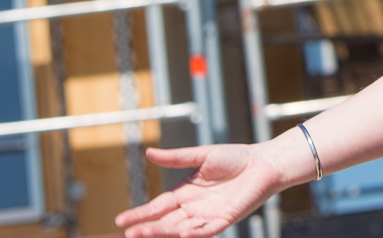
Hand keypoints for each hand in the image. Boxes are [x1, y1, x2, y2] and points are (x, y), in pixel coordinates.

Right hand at [114, 142, 287, 237]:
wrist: (263, 162)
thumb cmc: (234, 157)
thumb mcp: (201, 156)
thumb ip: (175, 158)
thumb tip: (148, 153)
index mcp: (185, 192)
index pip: (158, 206)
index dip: (140, 213)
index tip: (120, 220)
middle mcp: (194, 207)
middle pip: (166, 221)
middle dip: (148, 228)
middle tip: (129, 233)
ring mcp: (208, 215)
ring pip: (181, 229)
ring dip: (165, 232)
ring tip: (145, 234)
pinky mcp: (225, 219)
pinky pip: (207, 231)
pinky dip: (195, 233)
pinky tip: (183, 234)